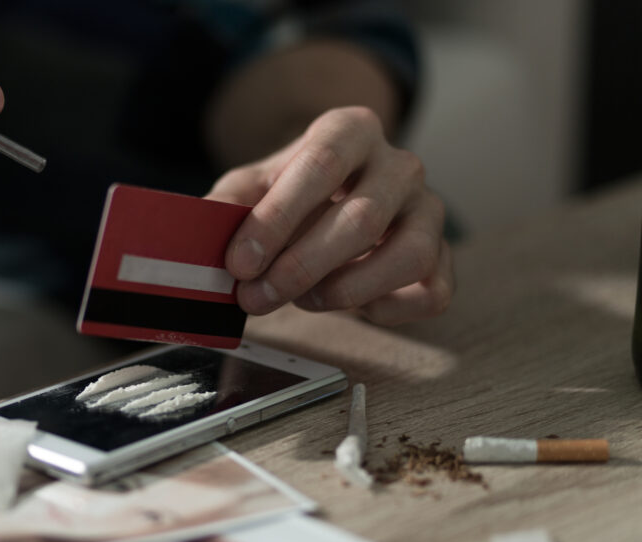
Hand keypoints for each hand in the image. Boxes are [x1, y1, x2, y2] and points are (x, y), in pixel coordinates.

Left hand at [208, 106, 452, 325]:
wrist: (338, 196)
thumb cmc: (292, 193)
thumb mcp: (252, 186)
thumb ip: (227, 203)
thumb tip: (199, 231)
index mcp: (352, 131)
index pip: (321, 164)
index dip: (278, 219)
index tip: (240, 262)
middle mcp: (401, 165)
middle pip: (362, 218)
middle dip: (301, 268)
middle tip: (255, 298)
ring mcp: (430, 210)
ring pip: (408, 256)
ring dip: (346, 290)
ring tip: (304, 299)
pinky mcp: (443, 258)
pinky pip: (431, 293)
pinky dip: (385, 310)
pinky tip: (349, 304)